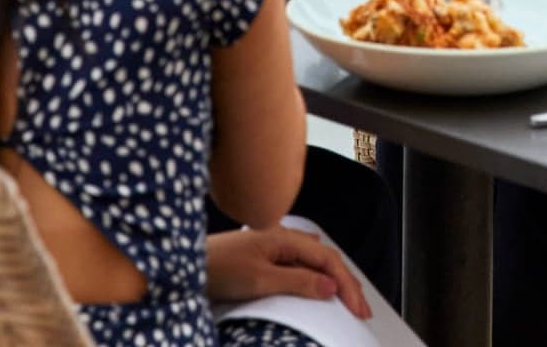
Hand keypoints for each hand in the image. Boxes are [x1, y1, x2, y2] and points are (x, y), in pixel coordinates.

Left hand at [205, 225, 369, 317]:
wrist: (185, 265)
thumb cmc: (217, 268)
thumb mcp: (260, 280)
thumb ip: (297, 282)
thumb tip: (332, 286)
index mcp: (285, 238)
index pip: (328, 260)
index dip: (347, 285)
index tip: (358, 309)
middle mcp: (283, 238)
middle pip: (325, 258)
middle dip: (346, 283)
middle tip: (361, 309)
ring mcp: (274, 247)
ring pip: (314, 261)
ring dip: (333, 280)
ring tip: (347, 299)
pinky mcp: (264, 258)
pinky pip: (299, 265)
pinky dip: (315, 277)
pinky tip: (318, 285)